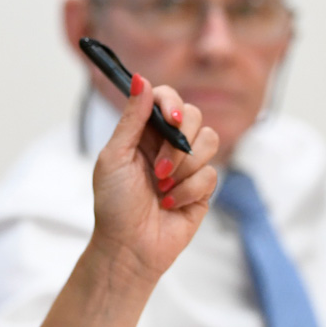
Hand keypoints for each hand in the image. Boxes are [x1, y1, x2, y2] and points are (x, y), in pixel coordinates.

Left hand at [88, 74, 218, 280]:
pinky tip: (171, 204)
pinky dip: (188, 191)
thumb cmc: (114, 204)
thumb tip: (140, 80)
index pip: (166, 99)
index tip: (168, 119)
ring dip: (183, 168)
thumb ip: (131, 119)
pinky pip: (211, 174)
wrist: (128, 247)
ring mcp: (188, 165)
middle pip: (193, 116)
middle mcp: (168, 144)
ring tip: (161, 189)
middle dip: (178, 142)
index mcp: (144, 132)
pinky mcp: (203, 188)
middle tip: (158, 169)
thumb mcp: (115, 157)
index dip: (171, 103)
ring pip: (208, 141)